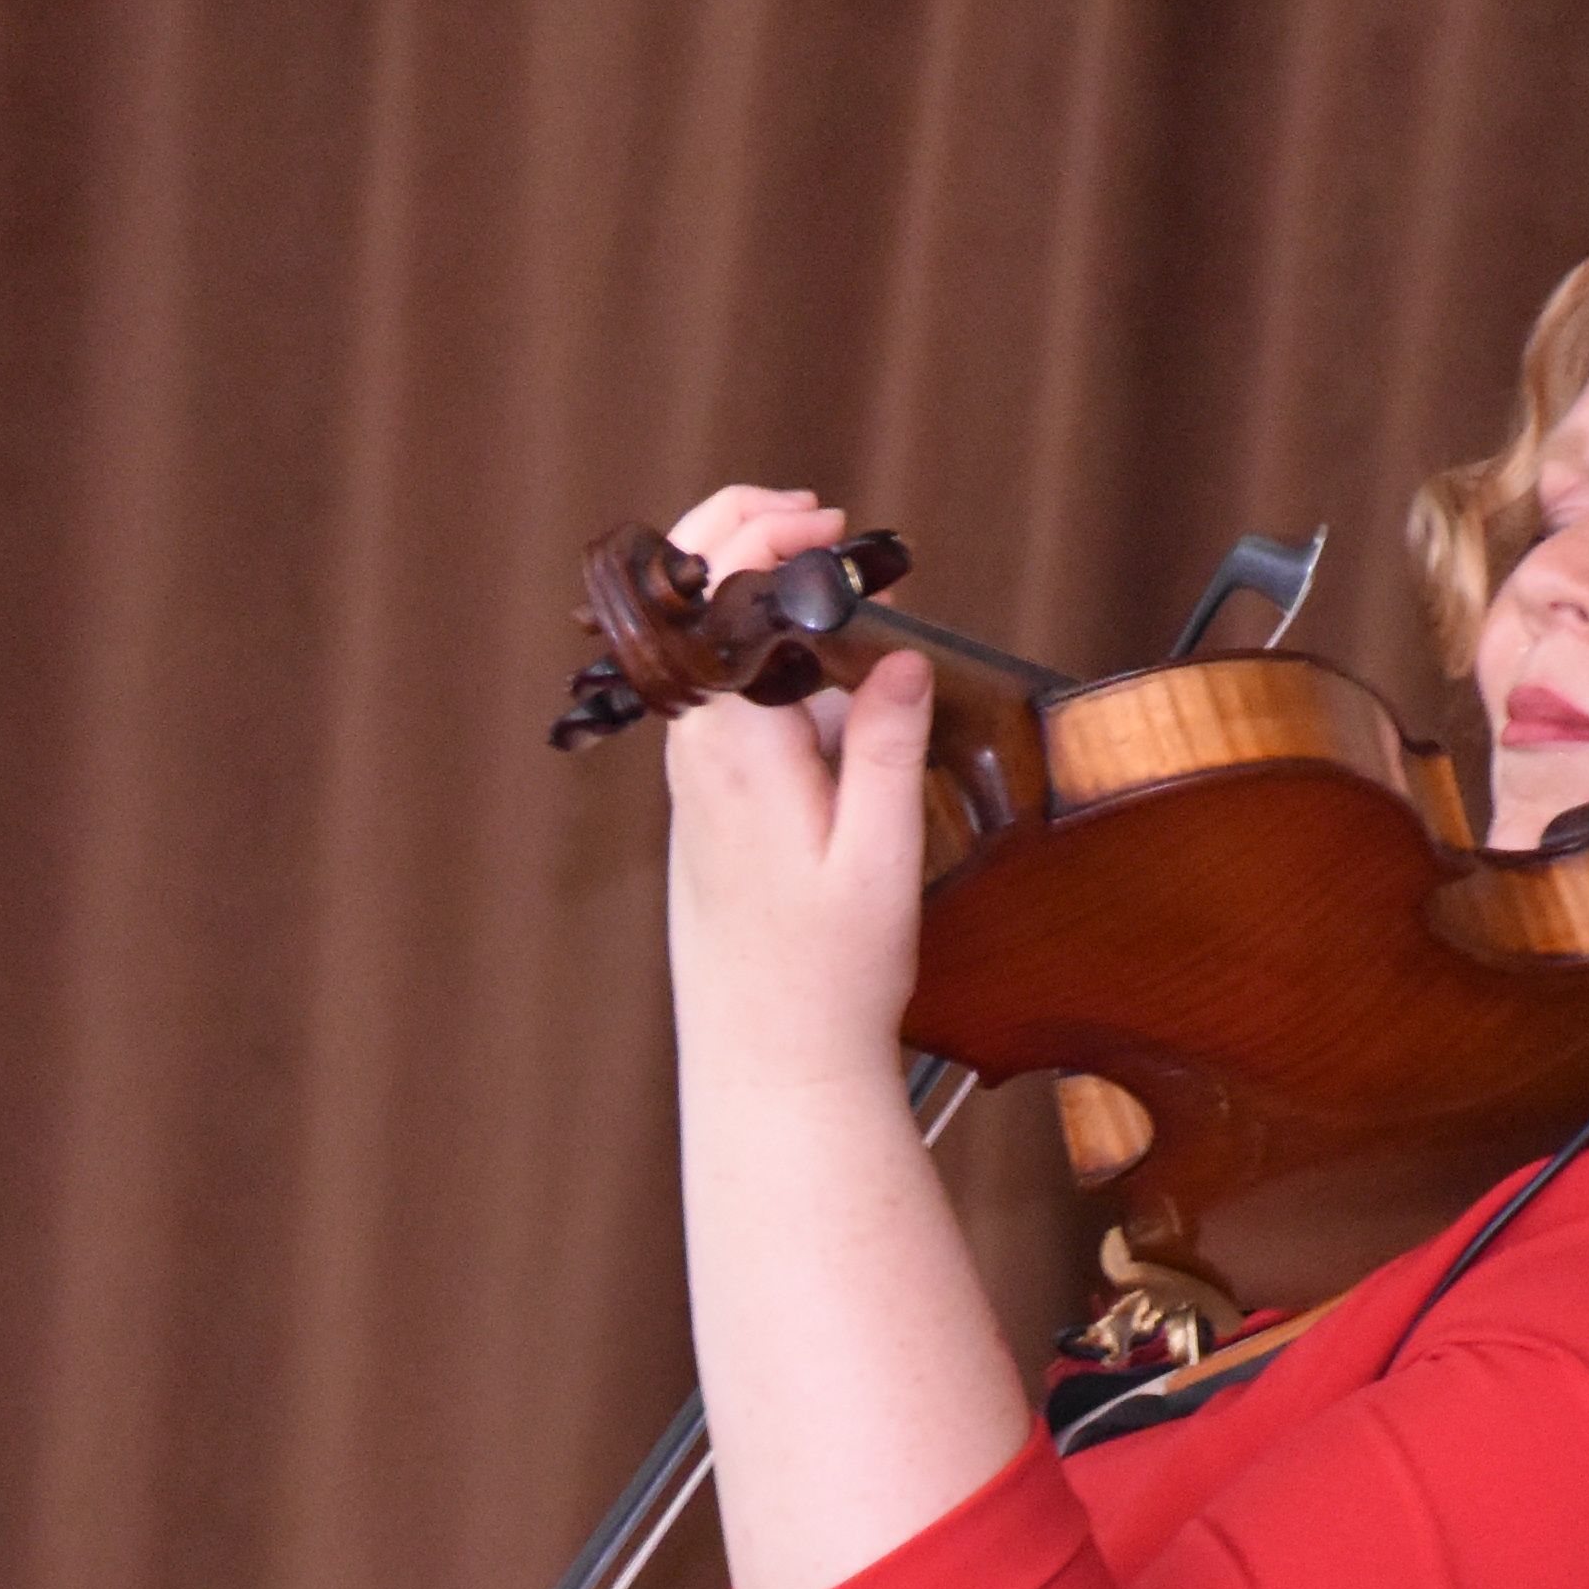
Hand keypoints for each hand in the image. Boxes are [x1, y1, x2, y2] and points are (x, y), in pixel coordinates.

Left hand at [655, 484, 934, 1099]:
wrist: (768, 1064)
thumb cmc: (826, 977)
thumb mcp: (879, 861)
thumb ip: (883, 749)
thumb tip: (897, 660)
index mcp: (733, 753)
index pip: (712, 604)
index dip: (758, 537)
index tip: (826, 525)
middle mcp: (697, 757)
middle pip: (692, 609)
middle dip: (746, 540)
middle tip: (824, 527)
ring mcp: (695, 780)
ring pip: (714, 656)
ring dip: (768, 606)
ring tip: (843, 594)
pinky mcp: (710, 805)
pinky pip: (731, 706)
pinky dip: (774, 668)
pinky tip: (834, 685)